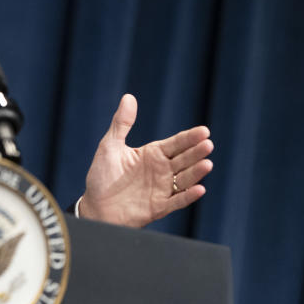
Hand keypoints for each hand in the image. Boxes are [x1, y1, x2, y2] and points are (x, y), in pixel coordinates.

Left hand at [78, 94, 213, 227]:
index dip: (190, 138)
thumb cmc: (102, 175)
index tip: (204, 131)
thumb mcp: (110, 146)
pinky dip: (187, 196)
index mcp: (152, 154)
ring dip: (196, 173)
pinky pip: (176, 201)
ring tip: (207, 164)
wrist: (95, 206)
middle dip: (196, 152)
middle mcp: (161, 170)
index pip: (176, 143)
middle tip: (208, 144)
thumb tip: (128, 97)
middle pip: (184, 159)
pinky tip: (198, 189)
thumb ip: (121, 123)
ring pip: (184, 179)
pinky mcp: (159, 207)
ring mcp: (162, 189)